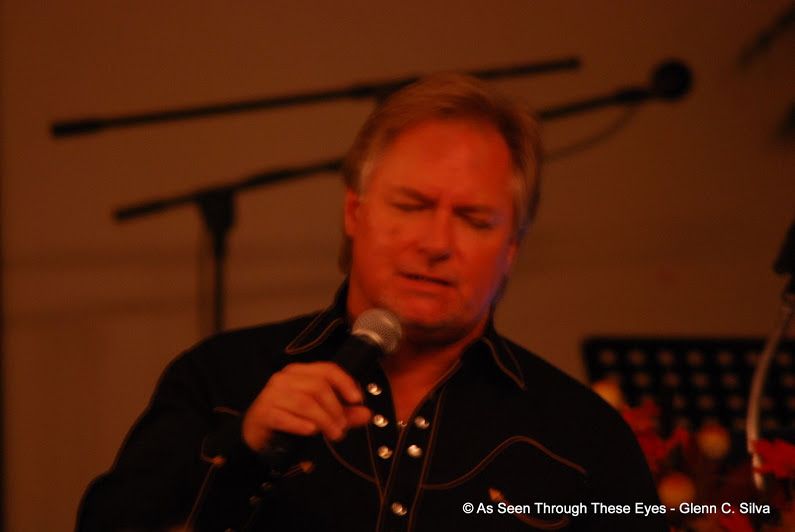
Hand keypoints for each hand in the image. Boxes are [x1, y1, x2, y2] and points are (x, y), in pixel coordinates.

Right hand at [242, 362, 371, 451]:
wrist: (256, 434)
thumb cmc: (289, 418)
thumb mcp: (320, 415)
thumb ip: (343, 414)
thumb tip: (366, 414)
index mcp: (300, 372)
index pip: (327, 370)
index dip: (345, 383)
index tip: (357, 400)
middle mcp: (285, 378)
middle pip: (318, 387)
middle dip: (336, 409)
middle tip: (342, 428)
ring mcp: (272, 394)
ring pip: (305, 402)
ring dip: (324, 420)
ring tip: (333, 434)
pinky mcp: (263, 412)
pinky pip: (286, 416)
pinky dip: (301, 425)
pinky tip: (311, 432)